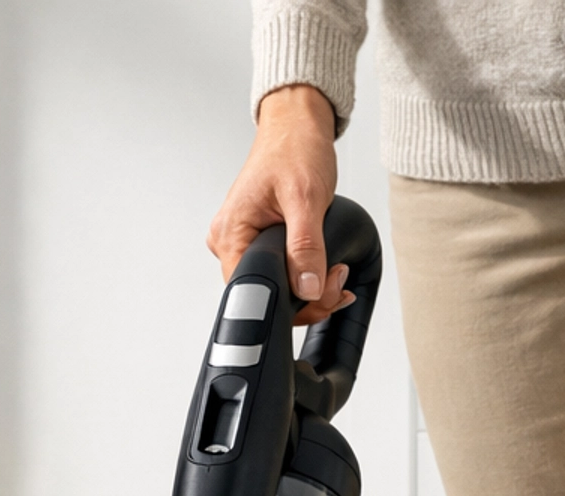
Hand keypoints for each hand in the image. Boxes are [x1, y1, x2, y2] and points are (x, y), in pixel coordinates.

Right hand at [207, 84, 355, 323]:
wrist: (296, 125)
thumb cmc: (294, 148)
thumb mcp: (305, 198)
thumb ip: (305, 247)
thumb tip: (307, 289)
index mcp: (231, 233)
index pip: (253, 291)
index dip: (290, 302)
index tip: (323, 292)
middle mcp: (229, 240)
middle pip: (265, 293)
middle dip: (306, 298)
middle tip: (336, 280)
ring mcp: (242, 241)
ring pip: (275, 285)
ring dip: (308, 289)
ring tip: (334, 272)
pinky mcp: (256, 239)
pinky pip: (278, 271)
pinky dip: (303, 275)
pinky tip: (323, 270)